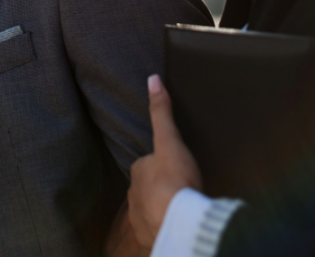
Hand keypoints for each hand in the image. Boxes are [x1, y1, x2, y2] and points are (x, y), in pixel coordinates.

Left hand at [127, 74, 201, 246]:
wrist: (180, 222)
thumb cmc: (176, 179)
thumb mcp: (170, 140)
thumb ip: (162, 112)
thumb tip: (153, 79)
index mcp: (139, 171)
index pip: (148, 164)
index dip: (161, 164)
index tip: (174, 168)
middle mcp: (133, 194)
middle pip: (148, 186)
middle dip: (160, 186)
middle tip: (180, 187)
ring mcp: (140, 216)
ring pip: (150, 207)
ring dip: (161, 206)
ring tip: (180, 206)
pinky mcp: (149, 235)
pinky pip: (154, 228)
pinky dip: (163, 224)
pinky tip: (175, 223)